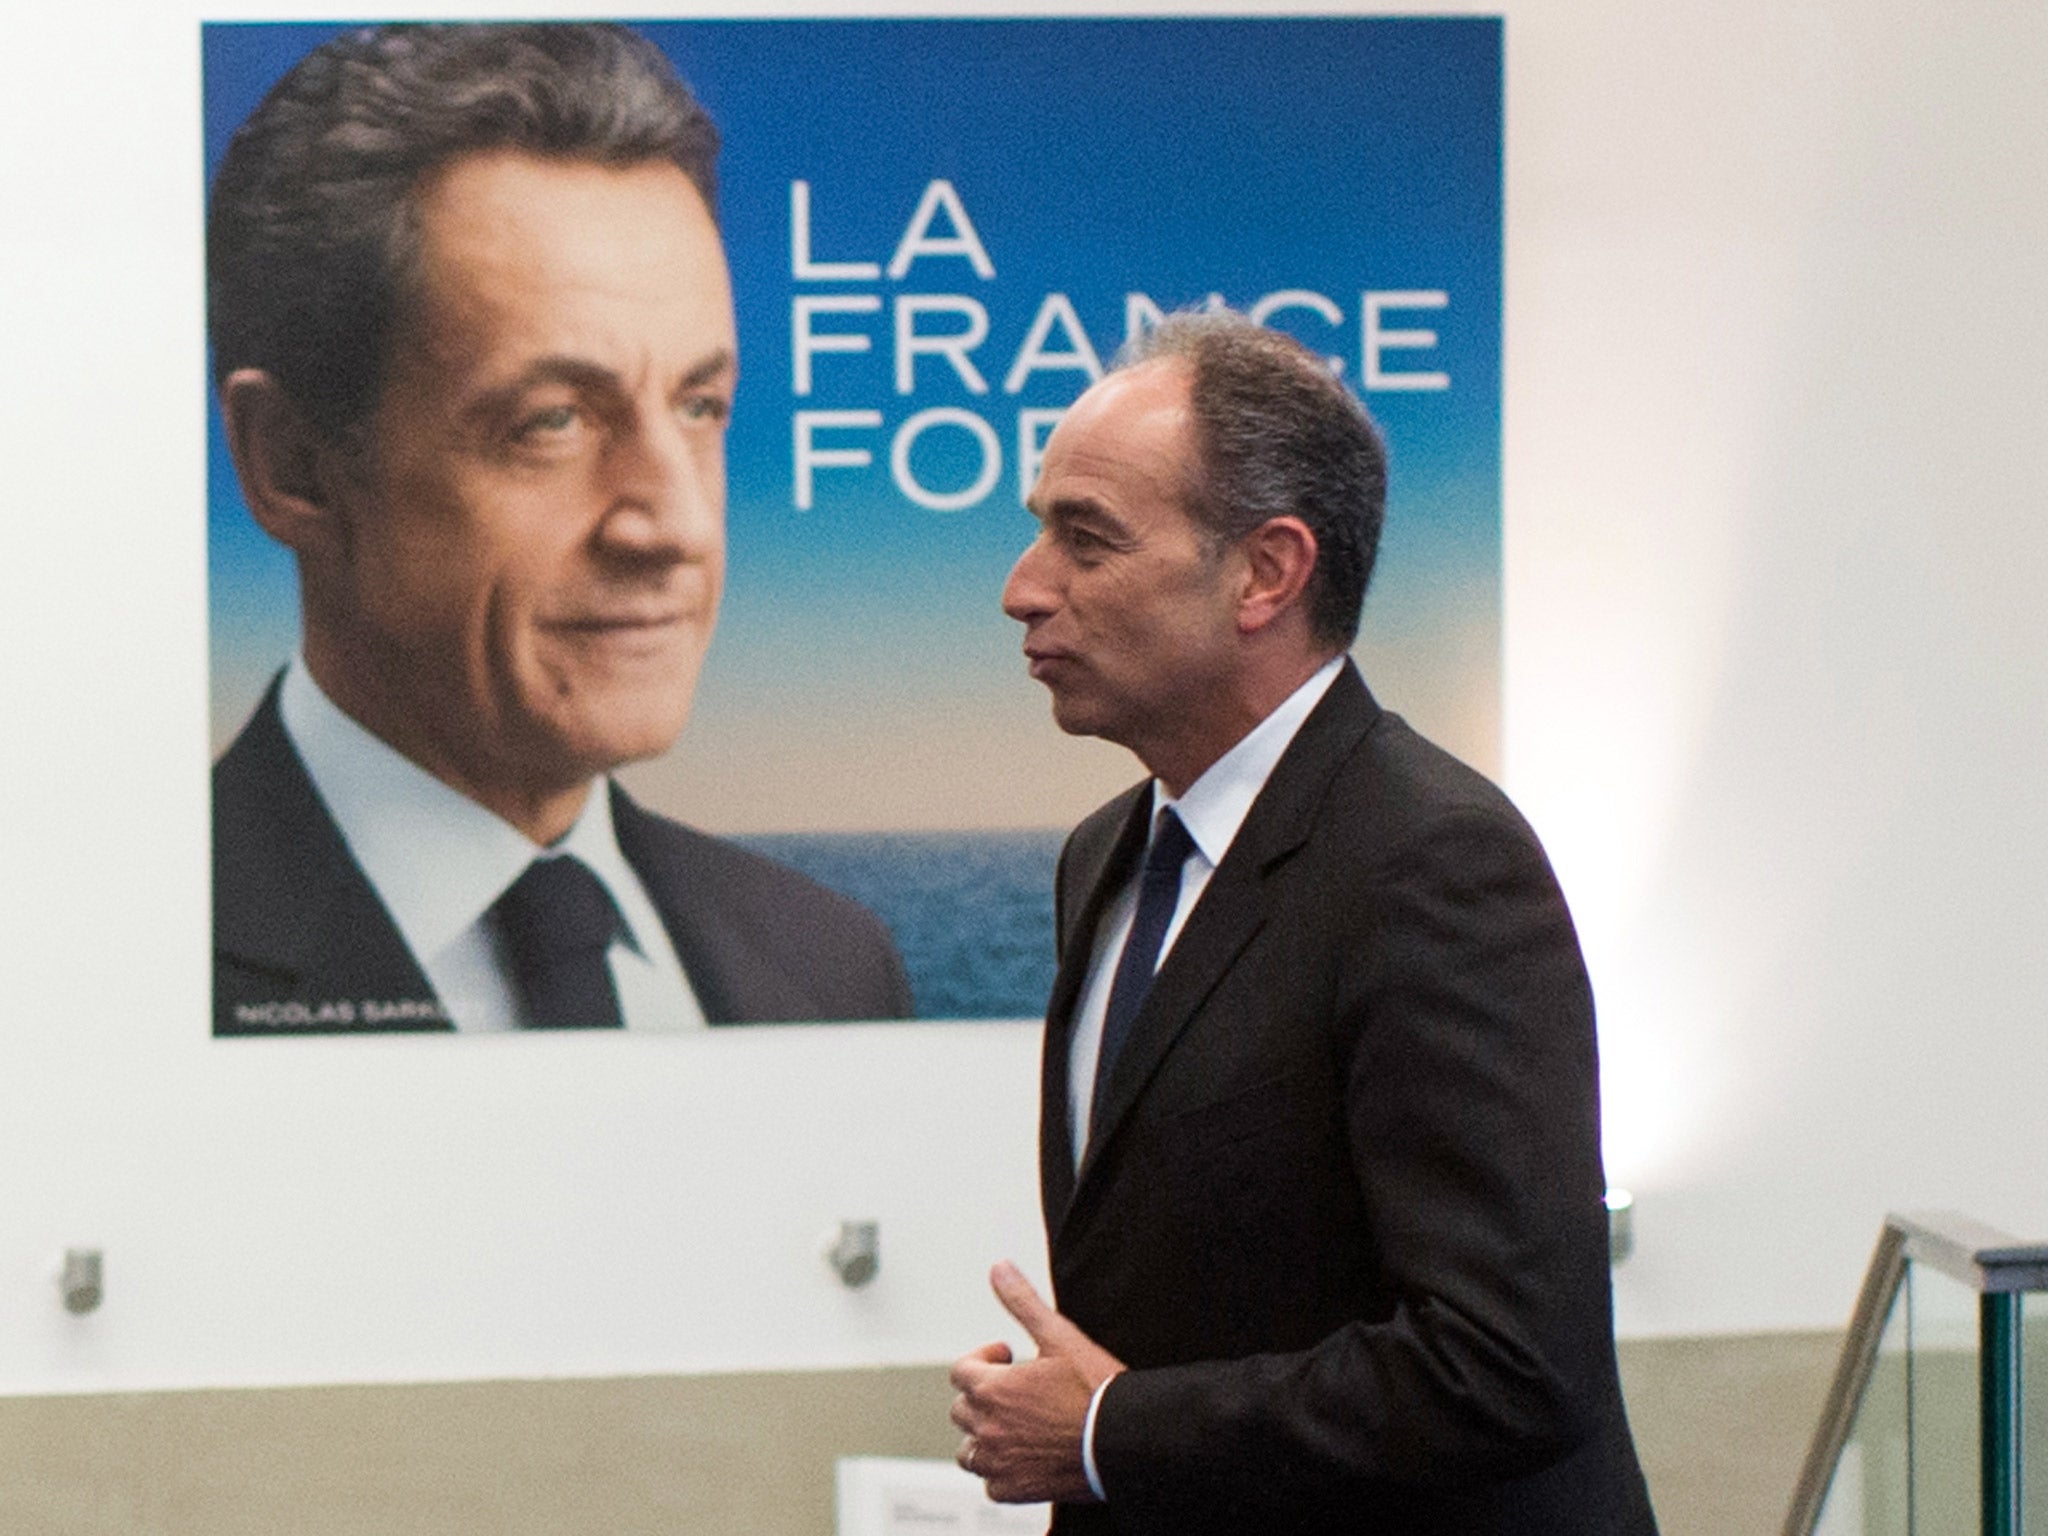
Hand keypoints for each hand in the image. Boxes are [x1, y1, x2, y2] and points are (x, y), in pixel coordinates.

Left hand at [949, 1260, 1124, 1503]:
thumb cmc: (1095, 1389)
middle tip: (1016, 1390)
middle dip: (983, 1396)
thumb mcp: (1058, 1336)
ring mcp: (998, 1462)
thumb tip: (999, 1269)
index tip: (1009, 1357)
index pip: (960, 1371)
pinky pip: (991, 1482)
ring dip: (985, 1436)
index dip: (984, 1360)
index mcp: (991, 1388)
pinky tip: (1024, 1455)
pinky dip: (1001, 1471)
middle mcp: (986, 1427)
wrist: (1121, 1439)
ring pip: (969, 1450)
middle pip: (962, 1409)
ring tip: (1015, 1424)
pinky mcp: (1015, 1488)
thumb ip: (1022, 1301)